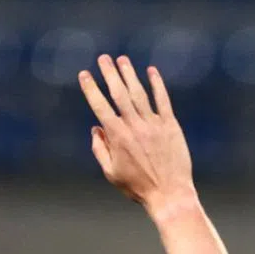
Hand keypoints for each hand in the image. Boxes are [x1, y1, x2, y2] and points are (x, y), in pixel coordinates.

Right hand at [79, 55, 195, 215]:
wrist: (170, 195)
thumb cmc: (139, 187)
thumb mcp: (111, 173)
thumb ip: (100, 150)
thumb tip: (95, 129)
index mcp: (117, 137)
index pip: (100, 106)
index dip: (91, 88)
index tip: (84, 74)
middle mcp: (134, 126)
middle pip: (119, 93)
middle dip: (109, 73)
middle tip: (103, 58)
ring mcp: (153, 124)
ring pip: (139, 93)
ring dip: (129, 74)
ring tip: (122, 60)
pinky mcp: (170, 126)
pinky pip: (163, 100)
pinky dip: (157, 84)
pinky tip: (152, 72)